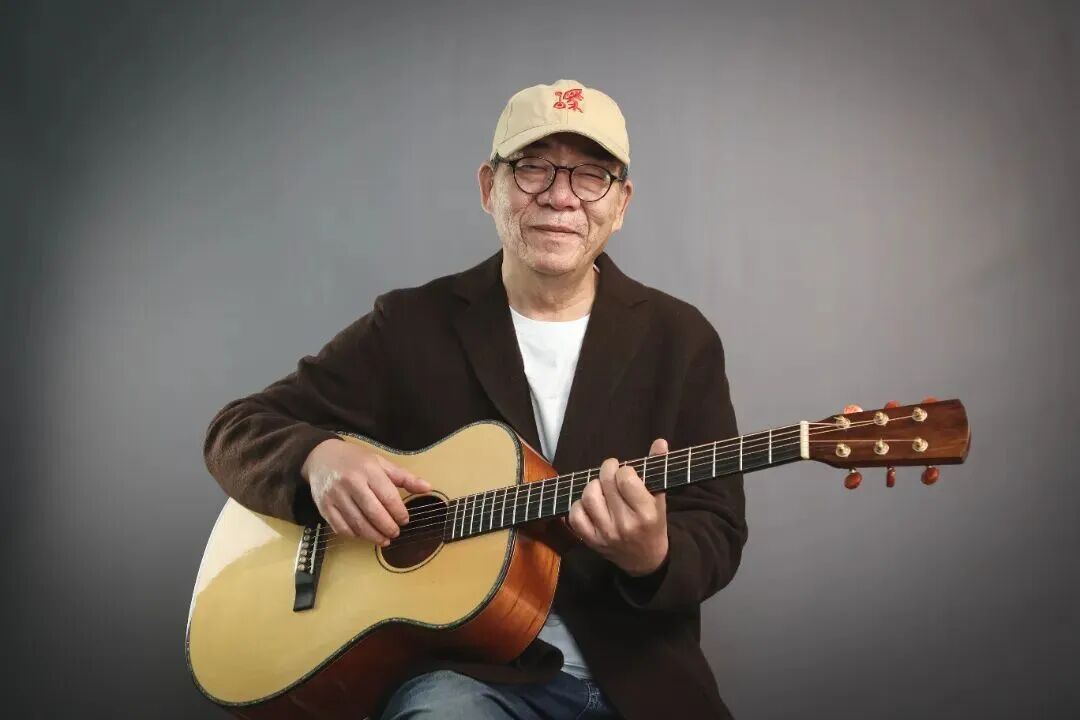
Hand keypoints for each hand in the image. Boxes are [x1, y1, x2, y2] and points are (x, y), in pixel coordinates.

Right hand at [301, 439, 430, 545]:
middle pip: (373, 513)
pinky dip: (353, 534)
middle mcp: (351, 482)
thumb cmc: (355, 460)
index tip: (404, 520)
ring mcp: (335, 495)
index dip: (399, 512)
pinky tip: (363, 535)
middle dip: (387, 527)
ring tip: (383, 540)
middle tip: (395, 533)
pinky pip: (340, 527)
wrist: (321, 456)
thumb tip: (428, 488)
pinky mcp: (324, 506)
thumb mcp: (381, 463)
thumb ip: (405, 477)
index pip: (388, 497)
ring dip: (372, 535)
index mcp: (369, 470)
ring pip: (357, 523)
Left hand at [567, 438, 669, 576]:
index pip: (625, 478)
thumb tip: (659, 442)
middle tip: (611, 471)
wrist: (646, 560)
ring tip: (601, 487)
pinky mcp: (591, 541)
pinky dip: (579, 505)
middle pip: (605, 483)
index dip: (624, 469)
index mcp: (645, 513)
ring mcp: (606, 534)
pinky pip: (575, 517)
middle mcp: (625, 524)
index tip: (627, 472)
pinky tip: (590, 504)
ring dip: (593, 486)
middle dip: (607, 470)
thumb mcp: (660, 499)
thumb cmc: (653, 525)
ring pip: (588, 497)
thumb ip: (658, 468)